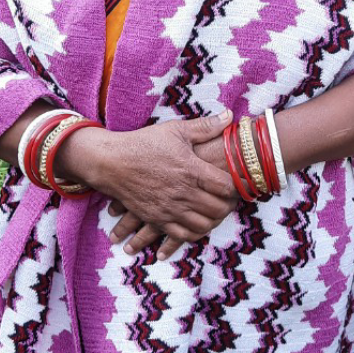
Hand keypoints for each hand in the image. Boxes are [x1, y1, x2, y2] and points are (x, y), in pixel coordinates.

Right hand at [105, 129, 239, 259]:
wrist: (111, 162)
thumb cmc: (144, 144)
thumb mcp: (175, 130)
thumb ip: (205, 127)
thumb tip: (230, 116)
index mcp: (191, 169)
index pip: (227, 186)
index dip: (239, 186)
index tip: (242, 183)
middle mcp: (183, 192)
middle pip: (219, 208)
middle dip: (229, 205)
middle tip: (231, 199)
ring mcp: (170, 208)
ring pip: (204, 225)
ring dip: (214, 220)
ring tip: (216, 211)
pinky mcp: (158, 219)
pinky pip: (183, 235)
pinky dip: (195, 233)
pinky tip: (198, 225)